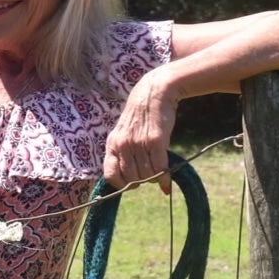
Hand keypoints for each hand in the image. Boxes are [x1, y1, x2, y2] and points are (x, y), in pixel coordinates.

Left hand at [105, 71, 178, 193]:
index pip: (110, 175)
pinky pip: (160, 168)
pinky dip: (165, 177)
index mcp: (112, 144)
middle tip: (151, 174)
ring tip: (159, 169)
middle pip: (132, 179)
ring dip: (155, 178)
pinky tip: (168, 178)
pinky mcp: (155, 141)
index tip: (133, 183)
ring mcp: (138, 143)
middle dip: (143, 181)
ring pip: (147, 175)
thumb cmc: (140, 117)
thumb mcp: (124, 134)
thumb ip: (125, 154)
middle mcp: (122, 145)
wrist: (154, 93)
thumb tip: (131, 184)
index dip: (122, 185)